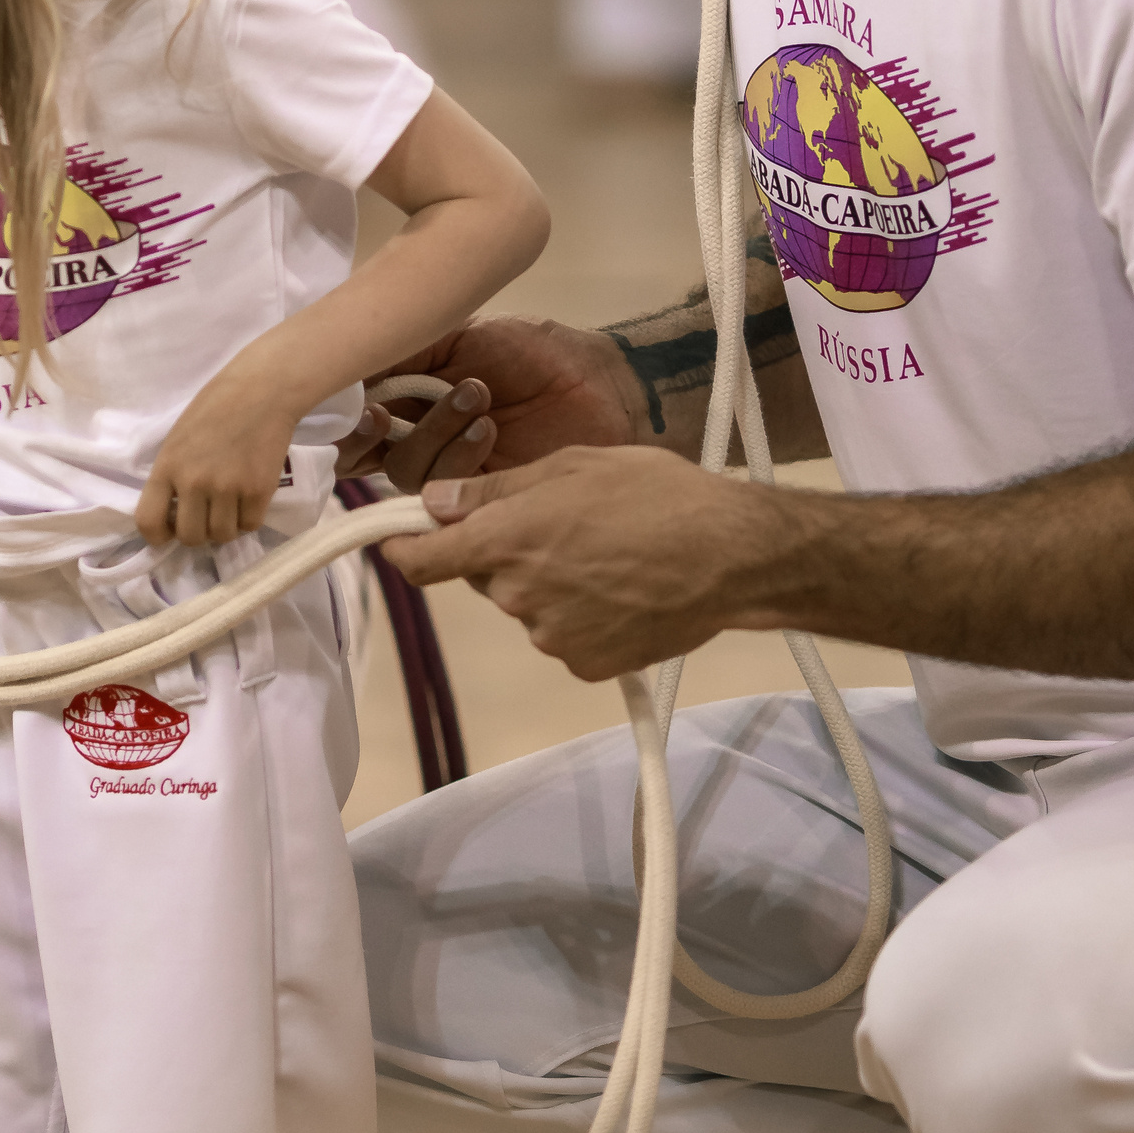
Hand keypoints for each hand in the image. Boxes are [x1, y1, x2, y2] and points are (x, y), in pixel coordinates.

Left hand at [137, 365, 302, 547]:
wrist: (261, 390)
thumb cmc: (216, 407)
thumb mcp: (178, 439)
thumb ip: (173, 474)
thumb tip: (174, 512)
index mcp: (167, 466)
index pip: (148, 522)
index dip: (158, 536)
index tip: (169, 532)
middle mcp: (194, 482)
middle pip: (190, 537)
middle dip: (198, 533)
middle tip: (207, 516)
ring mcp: (227, 488)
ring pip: (222, 536)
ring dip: (226, 526)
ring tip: (231, 506)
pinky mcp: (258, 491)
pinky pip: (250, 525)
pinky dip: (250, 518)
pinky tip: (249, 499)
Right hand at [351, 320, 648, 483]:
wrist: (598, 380)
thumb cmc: (532, 352)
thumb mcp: (458, 333)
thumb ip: (401, 349)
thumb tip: (342, 365)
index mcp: (402, 396)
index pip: (346, 418)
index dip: (337, 420)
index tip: (357, 402)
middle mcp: (414, 435)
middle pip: (360, 457)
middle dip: (367, 439)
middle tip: (386, 416)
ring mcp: (447, 470)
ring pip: (405, 474)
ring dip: (432, 435)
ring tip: (475, 397)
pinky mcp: (481, 499)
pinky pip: (447, 495)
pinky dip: (459, 459)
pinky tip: (488, 427)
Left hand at [382, 448, 778, 680]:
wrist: (732, 557)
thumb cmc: (657, 493)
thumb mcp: (574, 466)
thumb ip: (496, 491)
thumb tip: (434, 503)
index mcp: (506, 539)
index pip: (423, 562)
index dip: (406, 550)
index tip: (401, 541)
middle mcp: (518, 596)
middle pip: (489, 576)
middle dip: (511, 554)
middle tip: (568, 527)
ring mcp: (552, 638)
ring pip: (530, 606)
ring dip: (552, 585)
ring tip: (612, 557)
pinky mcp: (586, 666)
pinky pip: (567, 636)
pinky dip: (584, 617)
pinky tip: (626, 591)